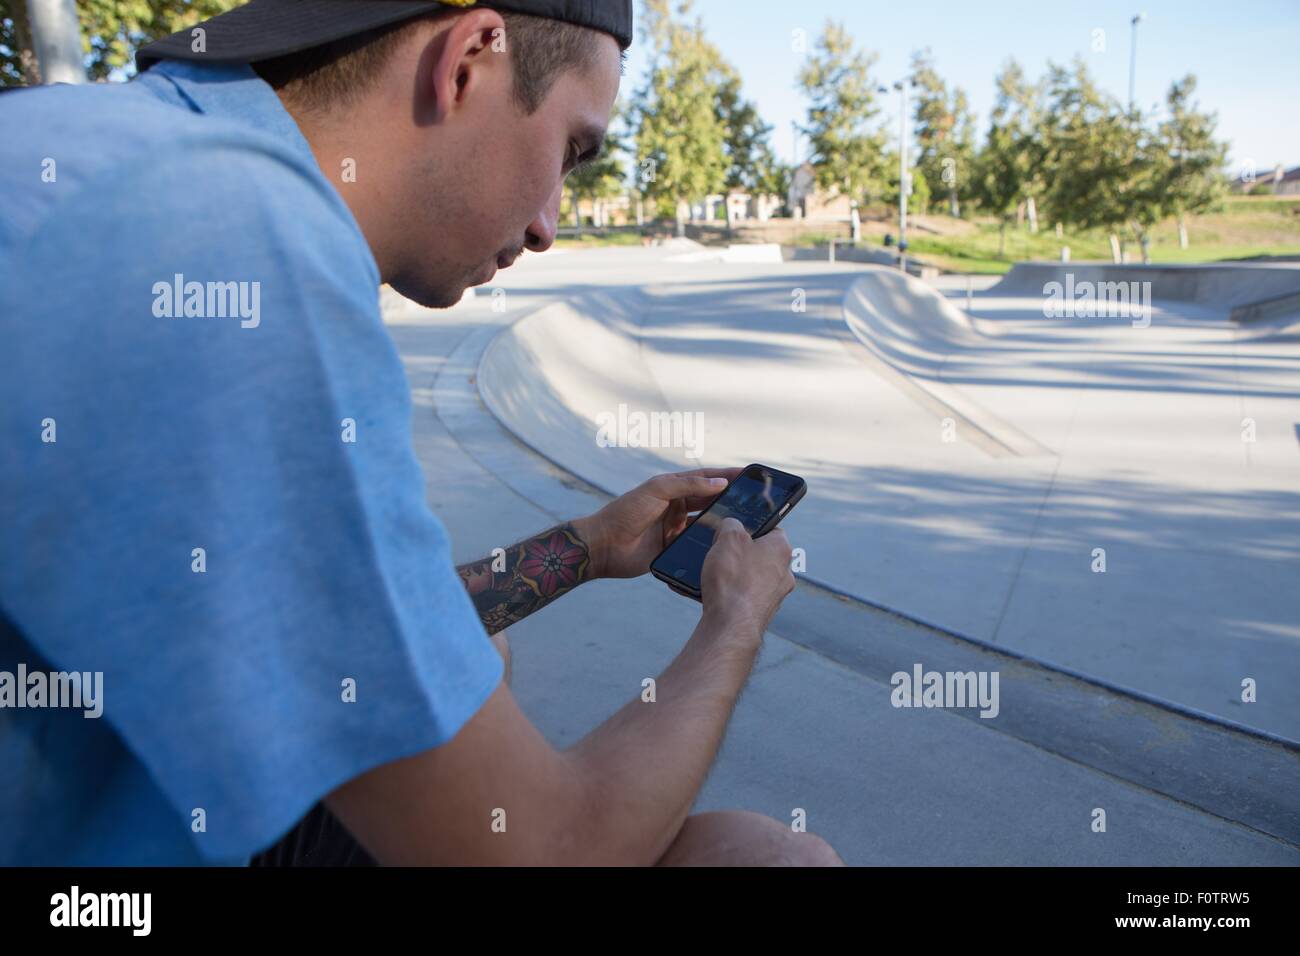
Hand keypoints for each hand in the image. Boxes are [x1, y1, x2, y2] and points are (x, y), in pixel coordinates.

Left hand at [573, 467, 742, 579]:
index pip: (706, 478)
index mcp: (673, 487)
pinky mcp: (673, 548)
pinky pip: (696, 546)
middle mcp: (677, 506)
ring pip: (706, 524)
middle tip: (756, 502)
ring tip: (748, 525)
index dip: (727, 476)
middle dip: (731, 500)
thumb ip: (688, 485)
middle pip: (710, 501)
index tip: (749, 476)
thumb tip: (719, 483)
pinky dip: (710, 546)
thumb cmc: (625, 512)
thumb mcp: (656, 490)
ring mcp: (675, 528)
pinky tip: (726, 547)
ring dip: (723, 523)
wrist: (603, 546)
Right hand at [699, 517, 794, 640]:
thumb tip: (730, 526)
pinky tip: (711, 593)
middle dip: (738, 552)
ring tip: (712, 574)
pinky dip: (728, 593)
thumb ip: (731, 524)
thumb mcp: (728, 538)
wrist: (730, 626)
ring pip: (750, 576)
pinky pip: (742, 597)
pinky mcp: (759, 613)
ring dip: (732, 574)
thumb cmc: (733, 580)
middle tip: (720, 551)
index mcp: (781, 549)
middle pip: (759, 554)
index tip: (735, 529)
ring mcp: (773, 596)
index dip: (751, 526)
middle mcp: (783, 573)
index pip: (771, 528)